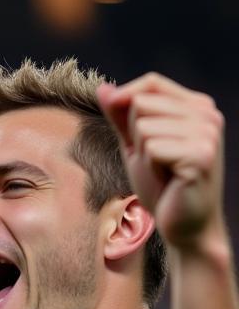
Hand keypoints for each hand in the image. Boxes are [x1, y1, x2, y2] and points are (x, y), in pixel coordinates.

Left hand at [99, 75, 225, 251]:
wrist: (185, 226)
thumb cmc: (162, 186)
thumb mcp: (135, 146)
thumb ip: (121, 117)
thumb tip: (102, 88)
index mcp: (197, 106)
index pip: (151, 82)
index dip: (126, 99)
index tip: (123, 128)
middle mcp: (207, 114)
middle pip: (141, 104)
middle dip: (135, 137)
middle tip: (156, 163)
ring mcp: (207, 133)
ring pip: (143, 126)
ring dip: (143, 156)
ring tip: (163, 172)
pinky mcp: (201, 155)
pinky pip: (152, 148)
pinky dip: (150, 167)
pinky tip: (169, 180)